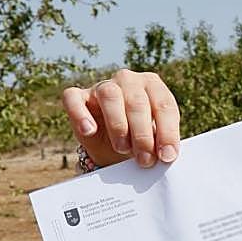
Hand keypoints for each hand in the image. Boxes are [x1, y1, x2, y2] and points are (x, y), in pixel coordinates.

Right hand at [61, 70, 180, 168]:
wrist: (112, 146)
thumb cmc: (139, 139)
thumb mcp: (154, 141)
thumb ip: (160, 144)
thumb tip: (167, 156)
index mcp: (154, 86)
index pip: (164, 106)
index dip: (167, 132)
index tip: (167, 156)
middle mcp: (129, 80)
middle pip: (137, 102)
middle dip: (143, 135)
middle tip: (145, 160)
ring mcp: (102, 86)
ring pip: (110, 96)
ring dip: (118, 125)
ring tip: (122, 148)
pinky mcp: (78, 96)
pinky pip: (73, 99)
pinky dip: (80, 114)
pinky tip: (89, 130)